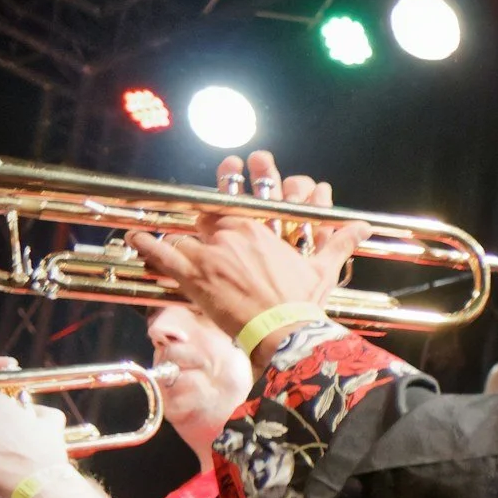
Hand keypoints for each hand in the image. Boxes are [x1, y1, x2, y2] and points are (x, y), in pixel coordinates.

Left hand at [125, 151, 366, 342]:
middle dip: (200, 211)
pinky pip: (163, 255)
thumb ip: (339, 243)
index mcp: (259, 230)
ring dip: (173, 235)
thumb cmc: (302, 302)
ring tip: (154, 229)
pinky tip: (134, 237)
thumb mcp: (323, 269)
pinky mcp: (194, 277)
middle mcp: (231, 235)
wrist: (284, 331)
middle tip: (185, 209)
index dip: (232, 183)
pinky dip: (146, 245)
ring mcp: (210, 254)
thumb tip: (363, 228)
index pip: (237, 202)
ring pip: (184, 235)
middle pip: (207, 216)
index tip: (231, 166)